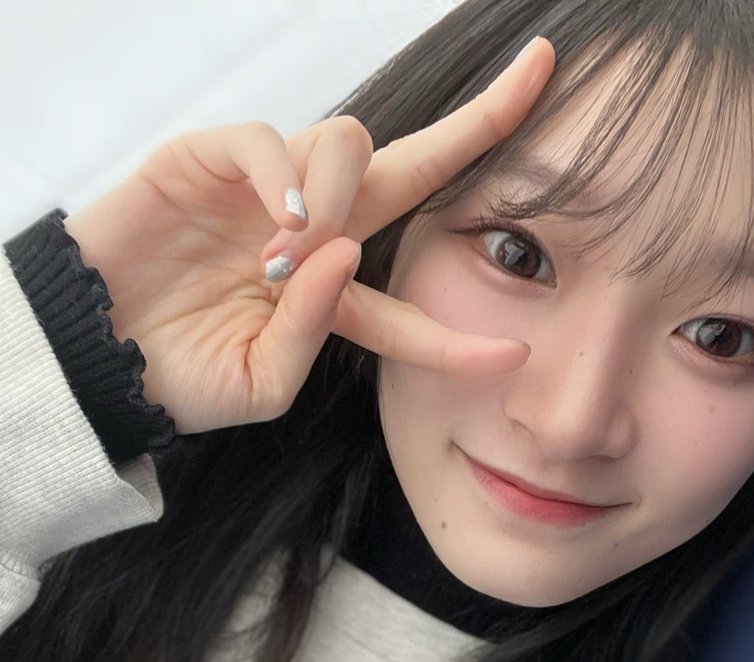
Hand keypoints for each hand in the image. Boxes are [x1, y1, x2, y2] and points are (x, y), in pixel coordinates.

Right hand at [62, 37, 555, 434]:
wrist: (99, 357)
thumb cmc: (180, 376)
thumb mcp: (260, 384)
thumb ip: (313, 332)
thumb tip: (347, 249)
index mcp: (329, 296)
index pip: (408, 312)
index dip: (458, 338)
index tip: (515, 355)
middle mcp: (314, 229)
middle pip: (412, 165)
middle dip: (481, 120)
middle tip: (540, 71)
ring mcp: (268, 189)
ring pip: (346, 144)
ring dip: (336, 198)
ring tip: (283, 261)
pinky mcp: (212, 157)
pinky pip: (268, 140)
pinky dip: (282, 175)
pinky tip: (278, 222)